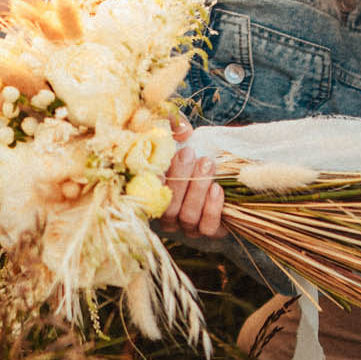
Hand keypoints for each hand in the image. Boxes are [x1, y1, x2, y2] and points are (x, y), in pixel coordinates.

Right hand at [159, 118, 225, 237]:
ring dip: (197, 189)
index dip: (152, 179)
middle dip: (179, 178)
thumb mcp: (177, 137)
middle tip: (189, 153)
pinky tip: (216, 188)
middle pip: (167, 206)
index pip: (144, 195)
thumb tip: (184, 131)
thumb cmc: (188, 153)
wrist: (212, 170)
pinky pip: (207, 227)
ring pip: (188, 216)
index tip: (161, 159)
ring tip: (207, 164)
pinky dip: (212, 208)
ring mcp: (184, 227)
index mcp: (149, 197)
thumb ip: (175, 127)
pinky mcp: (206, 232)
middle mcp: (163, 216)